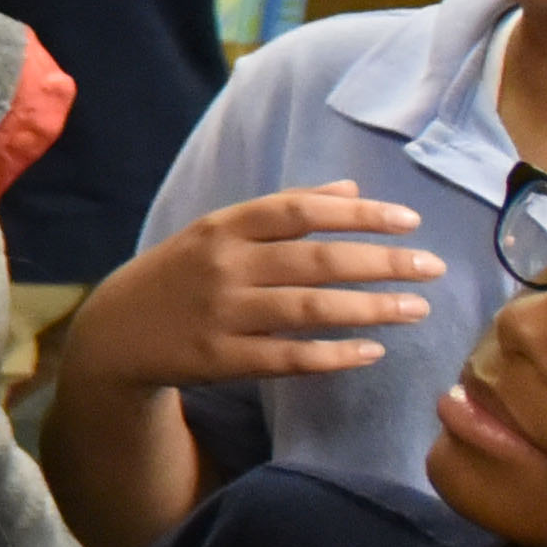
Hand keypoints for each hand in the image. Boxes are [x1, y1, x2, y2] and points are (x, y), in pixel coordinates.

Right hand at [81, 187, 441, 384]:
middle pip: (315, 260)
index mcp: (224, 226)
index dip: (358, 214)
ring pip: (308, 309)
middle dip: (381, 262)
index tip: (410, 220)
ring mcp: (221, 314)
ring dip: (369, 308)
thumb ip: (283, 209)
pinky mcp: (220, 359)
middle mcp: (224, 266)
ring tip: (417, 309)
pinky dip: (333, 355)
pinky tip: (372, 352)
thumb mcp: (218, 230)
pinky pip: (287, 357)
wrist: (113, 333)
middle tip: (433, 268)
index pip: (300, 211)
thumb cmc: (179, 274)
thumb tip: (350, 187)